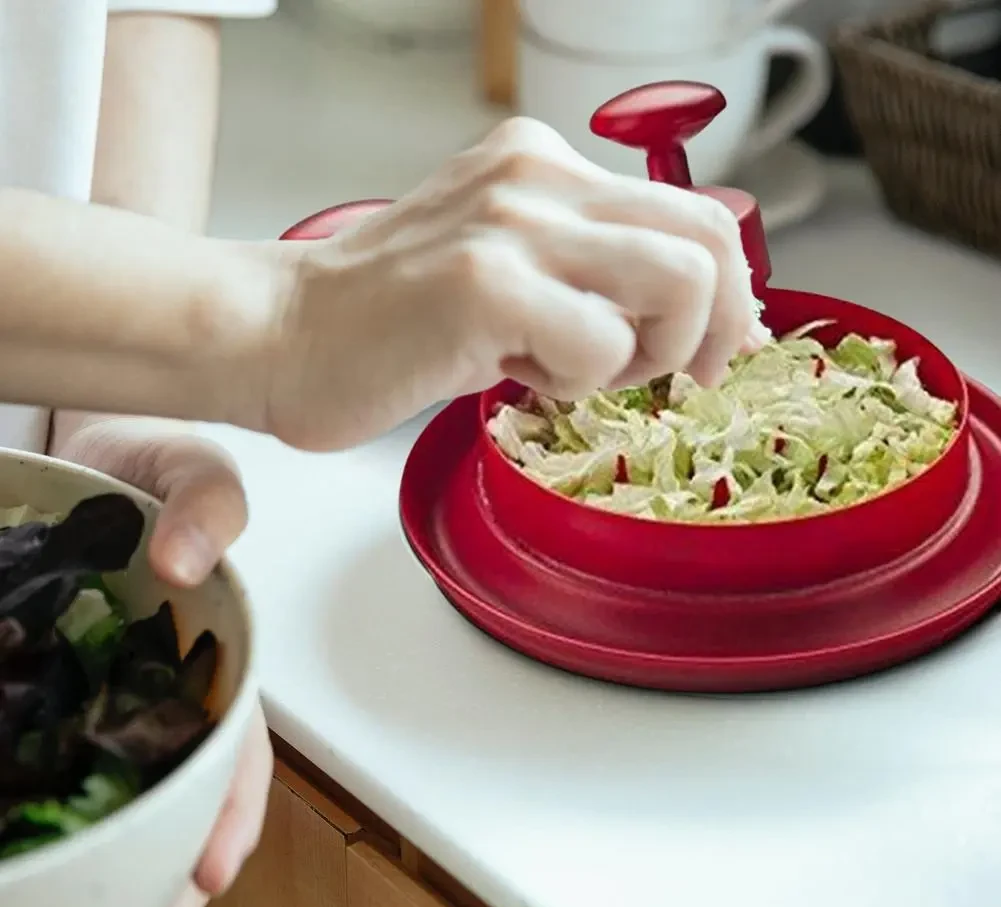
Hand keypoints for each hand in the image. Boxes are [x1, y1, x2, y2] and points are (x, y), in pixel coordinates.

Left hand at [54, 418, 272, 906]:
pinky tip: (26, 900)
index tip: (208, 876)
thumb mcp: (188, 465)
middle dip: (163, 900)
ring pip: (118, 821)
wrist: (72, 460)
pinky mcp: (47, 712)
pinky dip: (49, 851)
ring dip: (108, 901)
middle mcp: (161, 698)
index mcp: (212, 657)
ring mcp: (100, 711)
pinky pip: (51, 789)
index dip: (229, 813)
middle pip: (178, 814)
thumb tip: (187, 560)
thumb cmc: (141, 464)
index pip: (234, 749)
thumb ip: (210, 498)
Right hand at [258, 116, 766, 451]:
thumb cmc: (392, 320)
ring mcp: (510, 223)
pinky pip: (600, 345)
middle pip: (710, 241)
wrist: (284, 334)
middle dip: (718, 331)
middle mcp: (537, 175)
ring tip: (579, 373)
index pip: (696, 212)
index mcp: (544, 163)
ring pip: (678, 285)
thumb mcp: (507, 268)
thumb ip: (589, 271)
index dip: (731, 293)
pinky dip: (576, 384)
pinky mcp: (484, 282)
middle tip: (677, 379)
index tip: (709, 351)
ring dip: (650, 356)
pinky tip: (517, 377)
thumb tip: (695, 311)